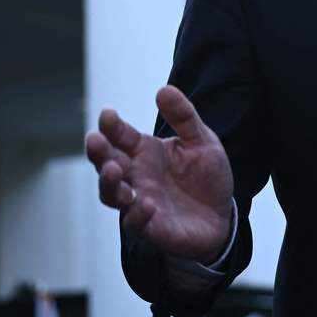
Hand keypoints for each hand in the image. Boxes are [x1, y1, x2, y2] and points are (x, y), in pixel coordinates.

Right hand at [85, 85, 235, 263]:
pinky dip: (137, 214)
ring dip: (108, 182)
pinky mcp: (152, 227)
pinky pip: (135, 223)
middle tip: (95, 140)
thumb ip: (184, 116)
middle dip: (98, 152)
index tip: (107, 115)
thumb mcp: (201, 140)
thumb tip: (164, 89)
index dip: (112, 126)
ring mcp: (140, 202)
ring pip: (111, 194)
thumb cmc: (206, 176)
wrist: (222, 215)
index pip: (121, 136)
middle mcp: (136, 176)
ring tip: (113, 170)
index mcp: (145, 151)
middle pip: (106, 163)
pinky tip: (146, 203)